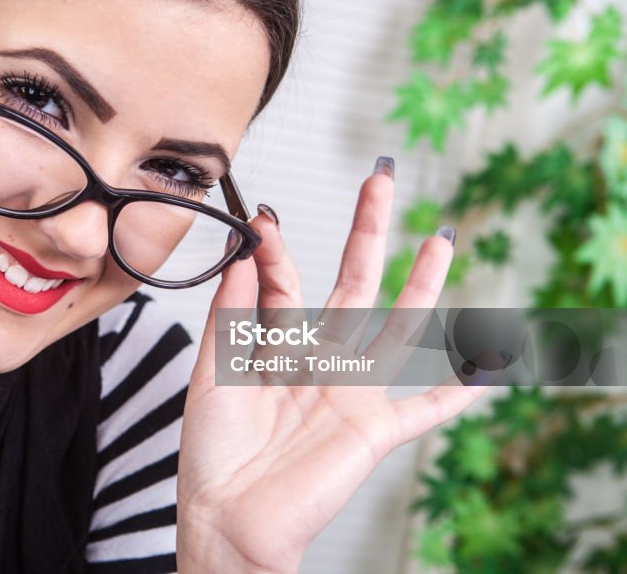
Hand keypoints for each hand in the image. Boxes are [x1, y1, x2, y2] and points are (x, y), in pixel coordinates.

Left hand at [176, 162, 487, 572]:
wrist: (228, 521)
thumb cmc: (212, 454)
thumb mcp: (211, 374)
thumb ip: (230, 316)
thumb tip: (242, 254)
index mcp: (275, 348)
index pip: (284, 284)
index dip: (274, 251)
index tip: (263, 218)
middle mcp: (318, 362)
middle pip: (352, 284)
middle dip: (367, 232)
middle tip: (380, 179)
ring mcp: (350, 394)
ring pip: (397, 330)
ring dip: (422, 286)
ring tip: (442, 241)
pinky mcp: (372, 433)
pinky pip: (425, 411)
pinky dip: (459, 392)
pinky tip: (490, 367)